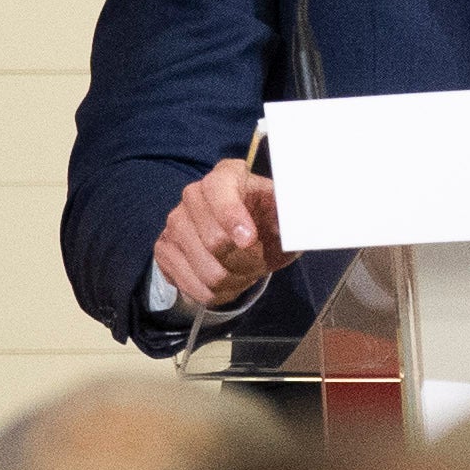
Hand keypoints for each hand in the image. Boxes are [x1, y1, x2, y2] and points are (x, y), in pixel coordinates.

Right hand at [158, 160, 289, 313]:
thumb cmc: (267, 218)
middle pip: (214, 242)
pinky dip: (219, 293)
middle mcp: (193, 195)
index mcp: (226, 176)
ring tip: (245, 270)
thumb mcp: (287, 213)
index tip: (249, 239)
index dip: (232, 218)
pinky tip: (228, 280)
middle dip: (246, 261)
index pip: (219, 192)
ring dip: (235, 280)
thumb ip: (296, 214)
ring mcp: (175, 224)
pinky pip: (194, 288)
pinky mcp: (165, 251)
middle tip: (259, 259)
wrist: (247, 234)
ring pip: (207, 272)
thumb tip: (305, 221)